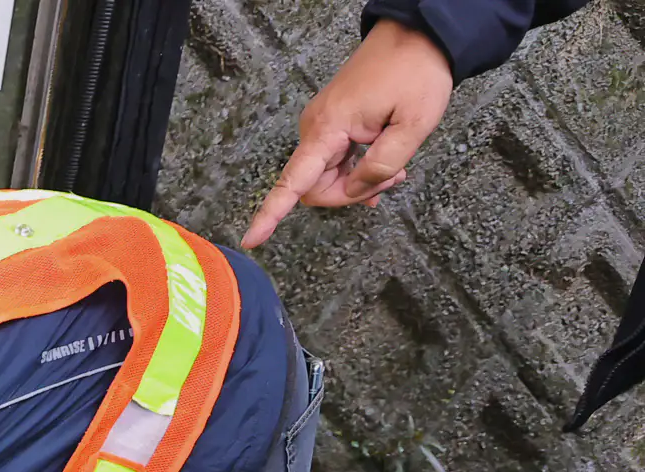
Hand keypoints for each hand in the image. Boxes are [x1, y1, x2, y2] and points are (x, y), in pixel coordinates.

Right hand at [242, 20, 452, 247]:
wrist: (415, 34)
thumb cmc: (415, 72)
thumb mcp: (413, 124)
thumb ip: (382, 166)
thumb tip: (356, 190)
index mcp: (329, 128)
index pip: (293, 182)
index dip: (271, 213)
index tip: (252, 239)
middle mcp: (316, 127)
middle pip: (316, 187)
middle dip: (350, 193)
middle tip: (392, 180)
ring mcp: (322, 124)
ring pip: (326, 176)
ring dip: (357, 181)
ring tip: (395, 170)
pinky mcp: (331, 122)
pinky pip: (332, 160)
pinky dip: (354, 169)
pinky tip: (378, 164)